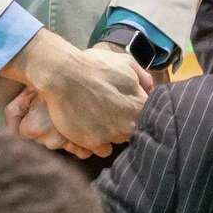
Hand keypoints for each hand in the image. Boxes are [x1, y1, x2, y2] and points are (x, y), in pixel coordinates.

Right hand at [2, 29, 151, 154]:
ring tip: (99, 120)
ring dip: (113, 134)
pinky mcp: (94, 142)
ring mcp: (112, 134)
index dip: (138, 114)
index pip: (149, 118)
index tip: (127, 108)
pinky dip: (99, 143)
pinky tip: (92, 130)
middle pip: (134, 131)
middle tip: (111, 112)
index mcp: (140, 106)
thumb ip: (143, 77)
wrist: (62, 74)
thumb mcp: (125, 62)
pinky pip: (104, 150)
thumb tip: (150, 90)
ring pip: (119, 141)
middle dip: (126, 123)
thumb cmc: (93, 65)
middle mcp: (130, 124)